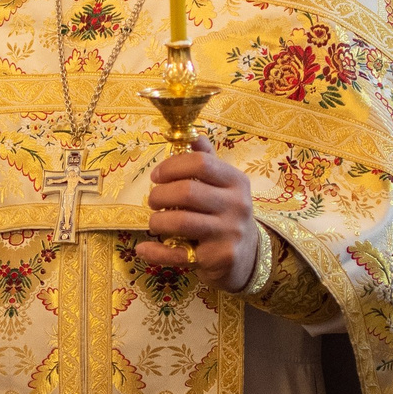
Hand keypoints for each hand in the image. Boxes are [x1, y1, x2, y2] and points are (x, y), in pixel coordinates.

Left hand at [137, 137, 259, 291]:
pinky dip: (155, 251)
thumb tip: (193, 135)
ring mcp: (230, 233)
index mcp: (236, 181)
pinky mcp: (220, 258)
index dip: (172, 166)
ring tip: (155, 222)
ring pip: (180, 222)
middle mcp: (237, 205)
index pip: (201, 163)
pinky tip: (143, 249)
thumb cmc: (227, 215)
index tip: (156, 176)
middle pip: (187, 192)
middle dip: (160, 195)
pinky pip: (178, 254)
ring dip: (157, 221)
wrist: (248, 257)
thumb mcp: (224, 186)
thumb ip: (208, 161)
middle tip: (153, 201)